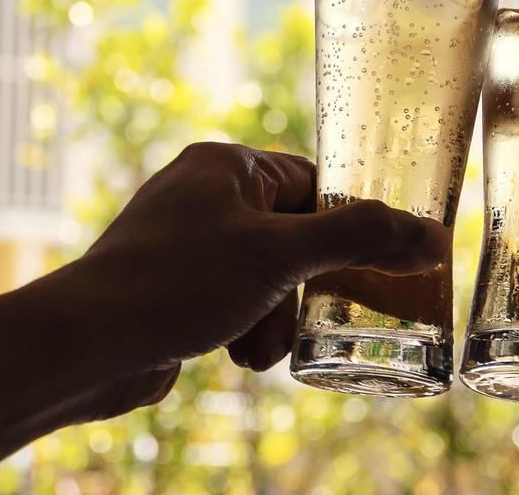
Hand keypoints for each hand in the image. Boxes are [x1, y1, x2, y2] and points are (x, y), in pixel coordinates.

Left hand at [37, 142, 448, 402]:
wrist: (88, 345)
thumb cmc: (176, 282)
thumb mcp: (280, 257)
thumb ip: (359, 242)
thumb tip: (430, 239)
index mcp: (225, 165)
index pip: (312, 181)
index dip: (345, 224)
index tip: (376, 260)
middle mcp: (202, 195)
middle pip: (293, 237)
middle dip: (307, 288)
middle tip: (324, 313)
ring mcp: (184, 242)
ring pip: (266, 278)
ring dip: (275, 317)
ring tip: (258, 345)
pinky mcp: (171, 288)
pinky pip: (234, 302)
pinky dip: (244, 328)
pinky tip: (234, 351)